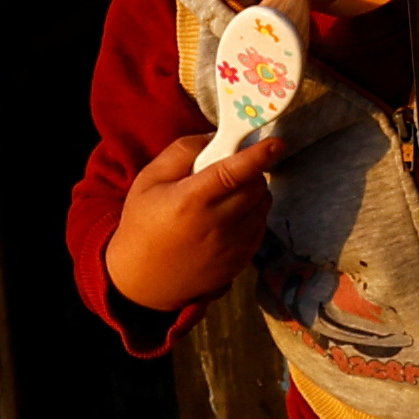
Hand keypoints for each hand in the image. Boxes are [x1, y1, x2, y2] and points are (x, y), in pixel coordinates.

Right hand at [102, 128, 274, 320]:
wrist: (143, 281)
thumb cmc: (143, 224)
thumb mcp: (150, 180)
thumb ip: (182, 152)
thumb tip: (216, 137)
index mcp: (190, 201)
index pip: (233, 173)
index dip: (257, 156)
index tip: (276, 144)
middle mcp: (216, 225)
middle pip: (256, 187)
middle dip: (251, 172)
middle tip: (232, 171)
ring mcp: (231, 247)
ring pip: (263, 207)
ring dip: (253, 194)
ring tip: (227, 197)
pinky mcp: (240, 262)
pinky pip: (261, 227)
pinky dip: (252, 216)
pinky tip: (229, 219)